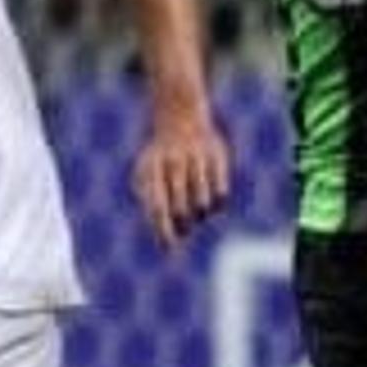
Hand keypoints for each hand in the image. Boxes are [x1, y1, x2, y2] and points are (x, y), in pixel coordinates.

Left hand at [132, 103, 233, 250]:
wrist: (179, 118)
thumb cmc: (160, 159)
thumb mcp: (146, 176)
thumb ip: (151, 207)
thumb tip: (167, 242)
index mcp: (152, 168)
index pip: (157, 206)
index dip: (164, 230)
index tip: (169, 248)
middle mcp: (174, 162)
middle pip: (181, 209)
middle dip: (183, 224)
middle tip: (185, 224)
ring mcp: (197, 158)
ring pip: (203, 204)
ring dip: (200, 215)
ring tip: (196, 209)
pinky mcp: (218, 156)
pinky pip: (221, 194)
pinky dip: (217, 204)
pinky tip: (210, 199)